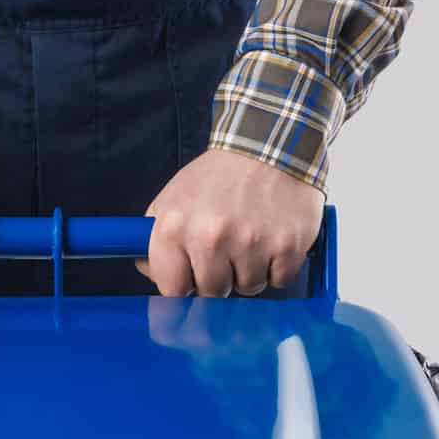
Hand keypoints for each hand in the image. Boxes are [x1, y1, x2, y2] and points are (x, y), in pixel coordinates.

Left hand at [138, 149, 323, 296]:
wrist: (270, 145)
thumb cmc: (220, 176)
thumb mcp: (174, 197)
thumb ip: (155, 238)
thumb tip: (151, 273)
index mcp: (175, 227)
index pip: (172, 289)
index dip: (184, 286)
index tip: (192, 279)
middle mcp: (211, 238)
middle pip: (212, 293)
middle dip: (220, 277)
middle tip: (228, 248)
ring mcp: (251, 244)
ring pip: (248, 288)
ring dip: (250, 271)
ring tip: (252, 237)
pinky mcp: (286, 247)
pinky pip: (278, 280)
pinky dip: (277, 265)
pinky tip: (272, 238)